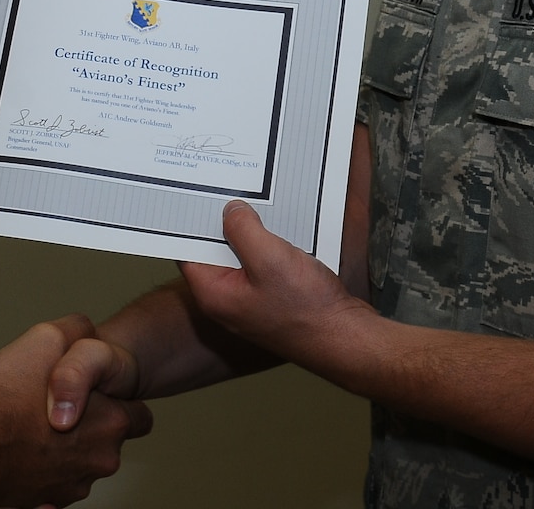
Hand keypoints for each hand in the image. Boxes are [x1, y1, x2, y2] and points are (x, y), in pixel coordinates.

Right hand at [0, 314, 151, 507]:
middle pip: (106, 445)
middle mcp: (98, 462)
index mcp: (111, 423)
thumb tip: (84, 329)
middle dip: (85, 430)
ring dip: (58, 455)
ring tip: (25, 432)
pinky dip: (34, 477)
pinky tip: (14, 458)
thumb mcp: (47, 338)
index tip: (95, 398)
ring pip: (75, 469)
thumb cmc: (6, 396)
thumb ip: (77, 330)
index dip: (119, 403)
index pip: (141, 417)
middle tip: (50, 410)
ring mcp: (71, 490)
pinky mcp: (42, 507)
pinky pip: (46, 490)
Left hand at [182, 201, 370, 359]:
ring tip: (261, 206)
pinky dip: (270, 247)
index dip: (190, 221)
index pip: (187, 250)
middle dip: (225, 222)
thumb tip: (230, 211)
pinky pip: (263, 265)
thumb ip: (243, 230)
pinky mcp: (273, 299)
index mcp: (214, 293)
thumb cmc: (307, 309)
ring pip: (242, 256)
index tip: (196, 194)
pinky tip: (283, 232)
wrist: (346, 340)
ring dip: (252, 233)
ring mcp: (250, 301)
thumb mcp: (269, 258)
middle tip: (233, 191)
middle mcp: (227, 299)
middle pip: (215, 250)